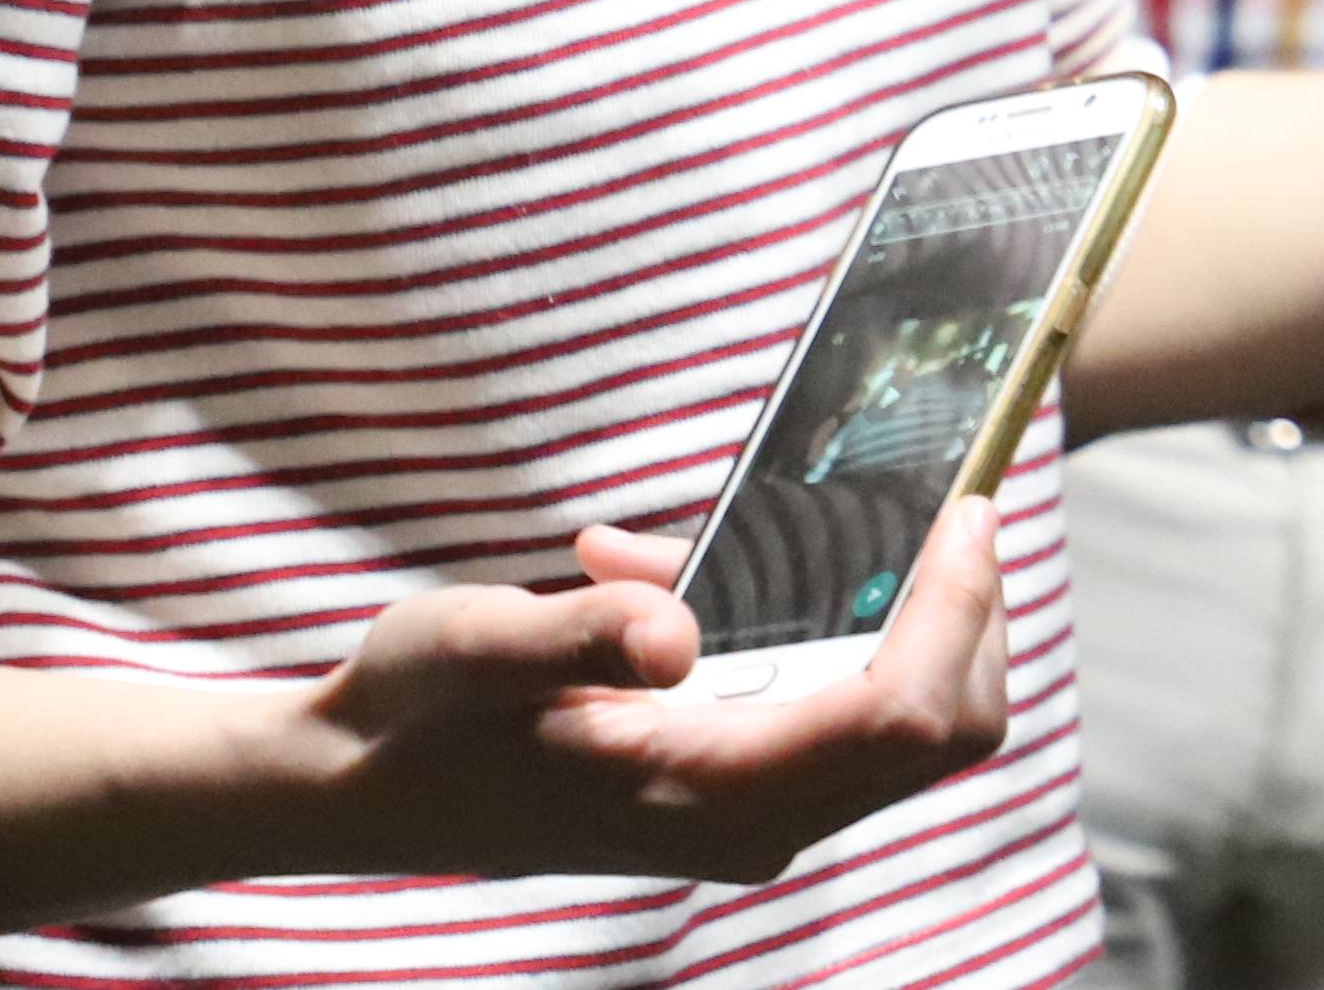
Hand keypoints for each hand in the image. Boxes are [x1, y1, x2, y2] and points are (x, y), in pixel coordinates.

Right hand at [309, 503, 1009, 883]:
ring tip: (765, 529)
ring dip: (897, 611)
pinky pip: (845, 708)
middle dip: (967, 611)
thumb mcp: (472, 650)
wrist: (353, 787)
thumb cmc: (413, 715)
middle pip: (942, 728)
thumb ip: (573, 637)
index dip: (957, 610)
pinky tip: (677, 565)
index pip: (902, 716)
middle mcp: (752, 822)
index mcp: (707, 797)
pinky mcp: (740, 788)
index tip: (970, 509)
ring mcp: (753, 813)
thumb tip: (676, 632)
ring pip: (912, 721)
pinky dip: (829, 625)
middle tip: (949, 502)